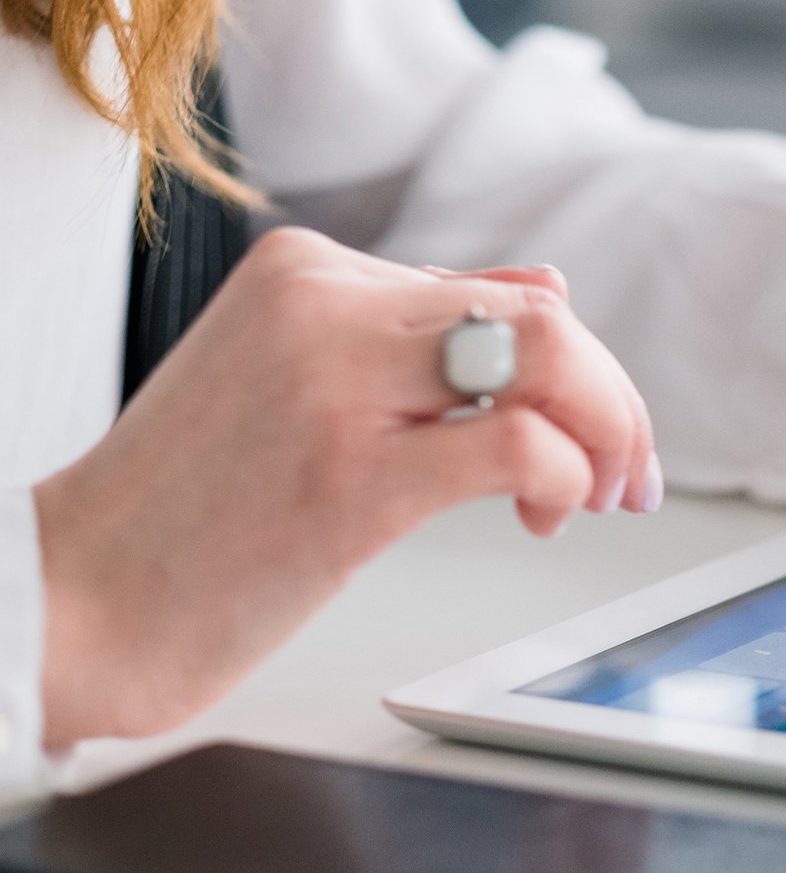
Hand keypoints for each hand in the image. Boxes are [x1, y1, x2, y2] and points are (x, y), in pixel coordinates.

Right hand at [33, 228, 659, 747]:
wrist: (70, 600)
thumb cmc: (189, 512)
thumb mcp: (303, 381)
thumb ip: (421, 330)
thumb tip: (551, 286)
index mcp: (312, 272)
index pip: (504, 294)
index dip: (578, 374)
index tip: (597, 444)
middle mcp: (324, 303)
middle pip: (545, 317)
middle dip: (615, 402)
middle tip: (627, 477)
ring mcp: (333, 381)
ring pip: (548, 356)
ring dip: (606, 431)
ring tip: (594, 496)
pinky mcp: (348, 473)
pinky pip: (515, 444)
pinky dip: (562, 478)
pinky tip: (540, 517)